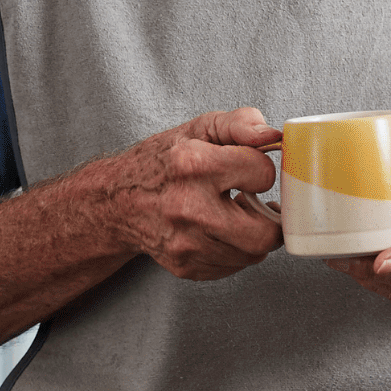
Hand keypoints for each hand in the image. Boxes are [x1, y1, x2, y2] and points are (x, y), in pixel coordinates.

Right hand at [91, 107, 283, 280]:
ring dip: (253, 233)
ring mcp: (185, 243)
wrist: (117, 202)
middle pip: (264, 232)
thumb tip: (273, 135)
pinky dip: (236, 249)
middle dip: (270, 216)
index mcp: (193, 165)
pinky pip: (234, 266)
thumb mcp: (199, 129)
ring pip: (252, 254)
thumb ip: (241, 123)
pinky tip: (221, 230)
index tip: (248, 168)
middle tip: (257, 202)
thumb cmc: (163, 163)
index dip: (261, 168)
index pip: (262, 174)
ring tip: (236, 213)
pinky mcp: (185, 266)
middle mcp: (188, 208)